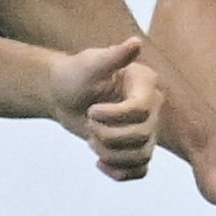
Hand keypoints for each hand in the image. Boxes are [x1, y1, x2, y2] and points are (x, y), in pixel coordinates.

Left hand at [46, 34, 159, 181]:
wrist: (64, 94)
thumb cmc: (74, 74)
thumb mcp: (89, 64)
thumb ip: (113, 56)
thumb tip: (136, 42)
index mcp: (145, 84)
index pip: (142, 110)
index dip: (115, 116)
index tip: (92, 110)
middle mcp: (152, 107)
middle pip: (142, 136)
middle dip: (108, 136)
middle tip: (89, 123)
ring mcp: (146, 129)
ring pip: (141, 157)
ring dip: (110, 154)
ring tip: (92, 141)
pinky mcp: (136, 147)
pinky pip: (140, 170)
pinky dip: (120, 172)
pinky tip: (100, 164)